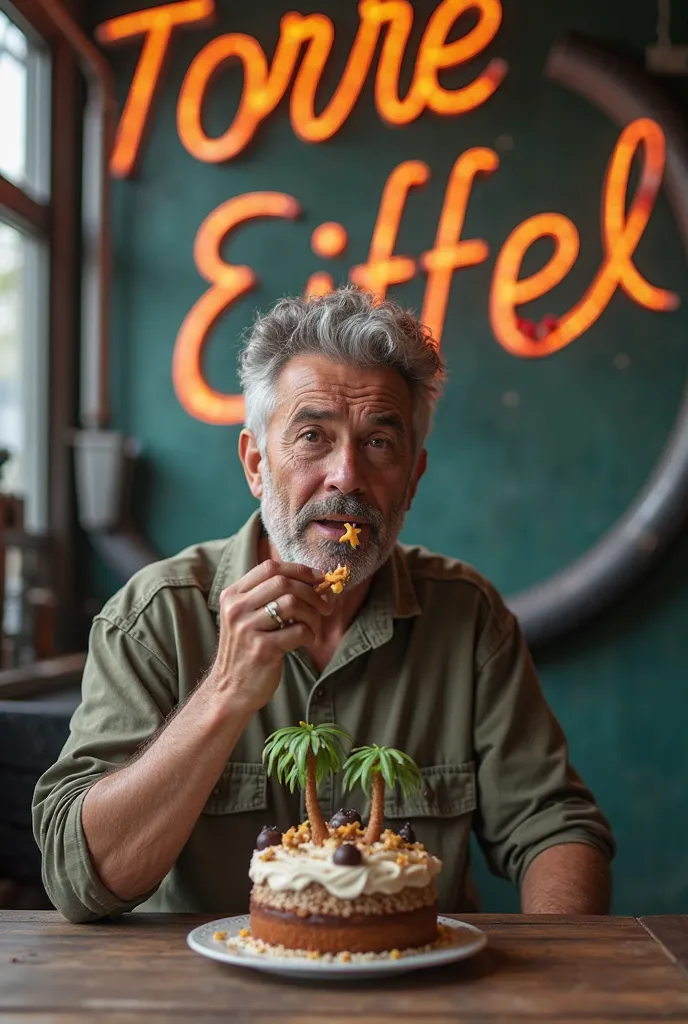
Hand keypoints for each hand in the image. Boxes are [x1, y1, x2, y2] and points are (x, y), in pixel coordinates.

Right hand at [204, 559, 331, 711]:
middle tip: (324, 606)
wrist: (231, 690)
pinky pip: (299, 631)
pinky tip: (307, 641)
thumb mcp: (246, 617)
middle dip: (311, 592)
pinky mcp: (262, 649)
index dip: (299, 570)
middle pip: (283, 582)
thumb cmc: (247, 650)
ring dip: (313, 614)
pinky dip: (310, 634)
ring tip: (314, 626)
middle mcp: (236, 609)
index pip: (269, 567)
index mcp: (232, 595)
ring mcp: (247, 629)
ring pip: (292, 603)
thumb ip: (268, 597)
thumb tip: (313, 579)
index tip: (318, 578)